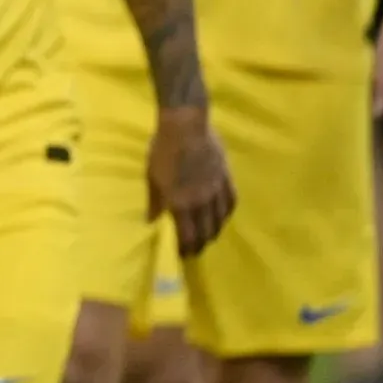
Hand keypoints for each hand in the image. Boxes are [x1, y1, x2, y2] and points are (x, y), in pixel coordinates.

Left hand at [145, 106, 237, 255]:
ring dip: (215, 231)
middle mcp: (202, 201)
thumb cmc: (162, 150)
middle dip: (201, 244)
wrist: (186, 126)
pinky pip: (231, 201)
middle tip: (196, 249)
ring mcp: (216, 190)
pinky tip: (224, 215)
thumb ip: (155, 201)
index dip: (186, 249)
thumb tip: (151, 221)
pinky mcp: (227, 177)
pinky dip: (227, 213)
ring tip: (209, 236)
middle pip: (206, 231)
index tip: (184, 255)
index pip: (187, 235)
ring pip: (221, 219)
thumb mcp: (152, 176)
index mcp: (181, 202)